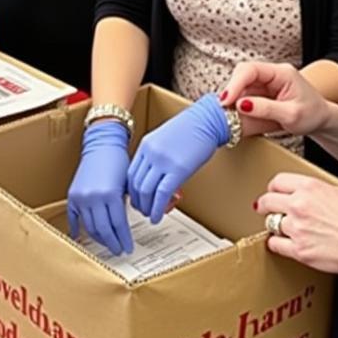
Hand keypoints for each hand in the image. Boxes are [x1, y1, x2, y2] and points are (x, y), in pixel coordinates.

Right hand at [67, 121, 133, 255]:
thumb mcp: (127, 184)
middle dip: (113, 243)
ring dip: (99, 238)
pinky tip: (82, 238)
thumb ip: (125, 205)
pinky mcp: (72, 196)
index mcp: (111, 194)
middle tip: (119, 251)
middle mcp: (94, 197)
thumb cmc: (119, 162)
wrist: (102, 146)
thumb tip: (126, 228)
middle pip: (103, 230)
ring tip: (108, 243)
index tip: (129, 248)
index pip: (118, 224)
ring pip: (89, 227)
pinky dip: (78, 229)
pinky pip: (74, 218)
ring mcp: (81, 198)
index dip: (124, 239)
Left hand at [127, 93, 228, 223]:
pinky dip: (156, 209)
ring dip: (146, 208)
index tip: (136, 199)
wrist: (207, 120)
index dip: (131, 191)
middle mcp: (151, 153)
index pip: (130, 174)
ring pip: (145, 192)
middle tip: (143, 210)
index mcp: (146, 144)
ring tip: (151, 215)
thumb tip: (153, 178)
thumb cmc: (191, 129)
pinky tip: (157, 217)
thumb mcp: (165, 138)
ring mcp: (163, 161)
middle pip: (135, 185)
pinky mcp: (177, 170)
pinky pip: (161, 194)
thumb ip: (156, 156)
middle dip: (137, 202)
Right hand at [220, 61, 330, 136]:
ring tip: (229, 116)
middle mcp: (272, 75)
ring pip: (241, 86)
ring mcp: (266, 84)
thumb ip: (266, 109)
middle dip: (231, 91)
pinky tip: (236, 116)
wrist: (321, 119)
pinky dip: (237, 106)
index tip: (226, 101)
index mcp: (282, 73)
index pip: (251, 70)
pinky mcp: (261, 94)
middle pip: (242, 75)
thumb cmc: (312, 114)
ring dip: (233, 100)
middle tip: (224, 110)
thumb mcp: (291, 115)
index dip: (235, 83)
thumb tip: (241, 105)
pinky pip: (244, 96)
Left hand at [256, 171, 337, 273]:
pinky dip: (276, 243)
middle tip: (263, 208)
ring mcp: (297, 228)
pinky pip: (275, 244)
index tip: (272, 192)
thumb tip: (303, 193)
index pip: (278, 181)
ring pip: (271, 223)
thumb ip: (315, 191)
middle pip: (268, 201)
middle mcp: (299, 205)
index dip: (273, 188)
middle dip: (264, 205)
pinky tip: (281, 242)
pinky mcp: (298, 249)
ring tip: (280, 227)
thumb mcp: (337, 191)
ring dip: (274, 225)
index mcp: (310, 187)